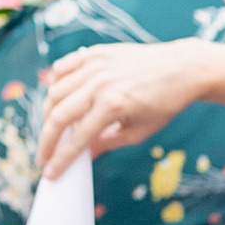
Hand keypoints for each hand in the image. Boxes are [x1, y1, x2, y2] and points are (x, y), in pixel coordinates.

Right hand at [37, 40, 210, 179]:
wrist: (183, 68)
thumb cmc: (165, 102)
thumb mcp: (141, 131)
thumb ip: (108, 142)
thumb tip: (85, 155)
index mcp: (113, 106)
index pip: (78, 138)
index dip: (61, 158)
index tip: (50, 171)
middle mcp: (99, 84)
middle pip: (58, 115)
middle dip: (46, 140)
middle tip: (42, 155)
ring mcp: (94, 66)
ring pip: (54, 91)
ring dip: (47, 113)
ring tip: (50, 128)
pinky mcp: (93, 53)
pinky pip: (62, 68)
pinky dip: (54, 82)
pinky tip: (56, 97)